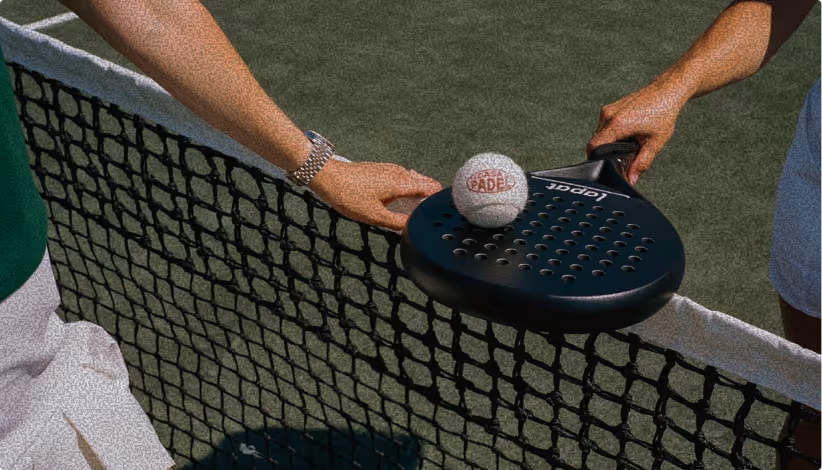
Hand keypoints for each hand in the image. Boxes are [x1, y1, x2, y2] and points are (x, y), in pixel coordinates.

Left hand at [308, 158, 442, 232]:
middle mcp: (400, 173)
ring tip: (414, 212)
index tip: (440, 213)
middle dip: (429, 199)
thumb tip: (414, 227)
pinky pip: (403, 179)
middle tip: (427, 216)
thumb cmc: (348, 195)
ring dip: (417, 195)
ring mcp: (391, 169)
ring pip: (414, 181)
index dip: (439, 200)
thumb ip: (398, 222)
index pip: (432, 188)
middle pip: (425, 183)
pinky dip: (406, 190)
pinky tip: (398, 202)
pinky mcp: (382, 170)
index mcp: (402, 183)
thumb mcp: (374, 215)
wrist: (328, 177)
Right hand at [587, 80, 689, 184]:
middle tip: (618, 158)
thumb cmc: (664, 112)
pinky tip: (625, 134)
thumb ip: (641, 163)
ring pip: (598, 133)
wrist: (667, 91)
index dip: (597, 160)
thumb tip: (631, 179)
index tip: (605, 166)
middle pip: (595, 141)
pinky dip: (610, 133)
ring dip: (607, 142)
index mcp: (617, 124)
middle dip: (604, 153)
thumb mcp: (654, 142)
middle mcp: (609, 116)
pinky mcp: (610, 107)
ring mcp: (608, 110)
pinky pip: (603, 125)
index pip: (594, 147)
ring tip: (625, 144)